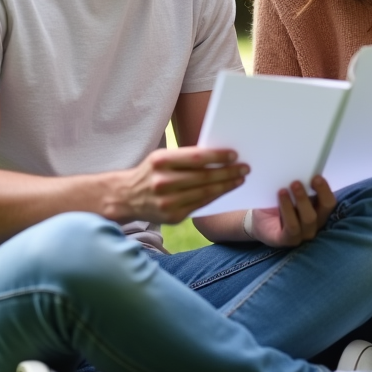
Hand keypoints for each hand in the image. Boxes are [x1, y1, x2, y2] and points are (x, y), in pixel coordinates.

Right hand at [116, 148, 248, 223]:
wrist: (127, 197)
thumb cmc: (151, 172)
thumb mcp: (161, 158)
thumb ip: (185, 157)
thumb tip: (218, 156)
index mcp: (160, 161)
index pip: (195, 158)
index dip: (217, 156)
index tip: (234, 155)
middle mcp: (163, 182)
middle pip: (204, 177)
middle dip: (228, 172)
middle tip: (245, 168)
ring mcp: (167, 202)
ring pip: (205, 192)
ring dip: (226, 185)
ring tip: (240, 179)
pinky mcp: (172, 217)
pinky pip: (200, 205)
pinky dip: (215, 197)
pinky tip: (225, 190)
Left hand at [250, 176, 336, 247]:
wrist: (258, 219)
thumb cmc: (277, 202)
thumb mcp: (290, 191)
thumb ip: (298, 184)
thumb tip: (301, 166)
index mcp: (318, 210)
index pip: (329, 202)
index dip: (325, 189)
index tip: (316, 176)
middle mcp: (315, 224)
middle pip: (324, 210)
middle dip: (317, 193)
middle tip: (300, 180)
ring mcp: (303, 234)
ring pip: (309, 219)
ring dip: (300, 201)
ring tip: (285, 188)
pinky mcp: (287, 241)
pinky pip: (292, 228)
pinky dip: (287, 211)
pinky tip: (281, 196)